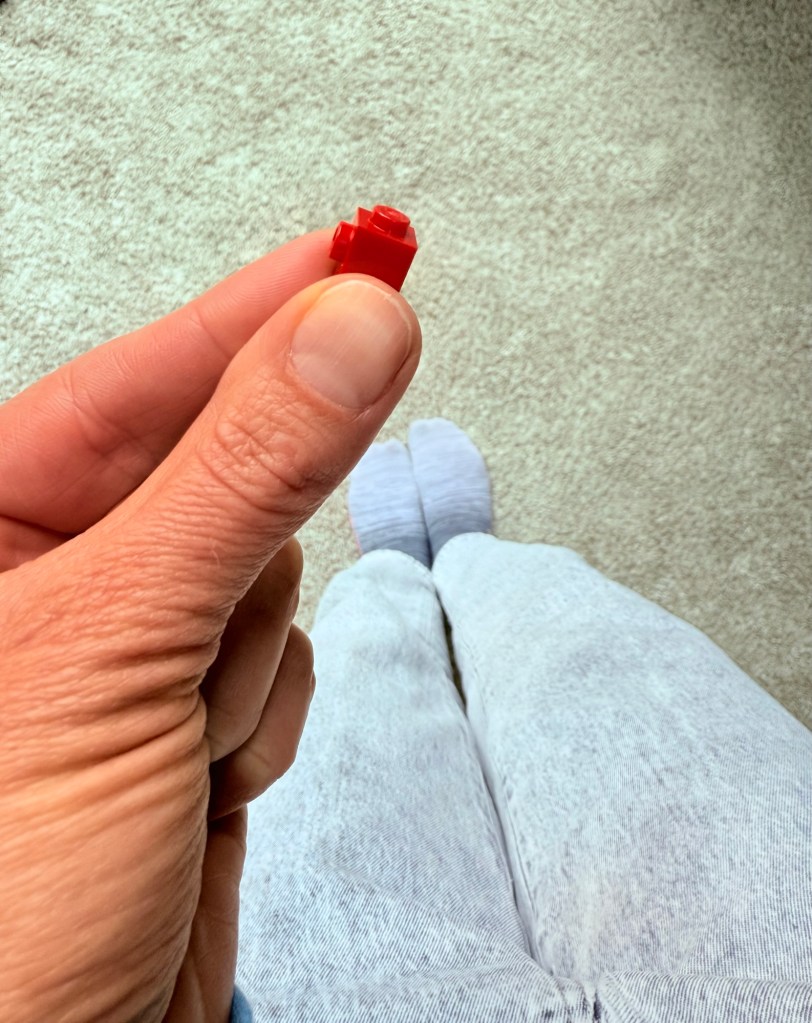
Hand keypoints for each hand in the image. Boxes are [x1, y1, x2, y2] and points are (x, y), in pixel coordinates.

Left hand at [0, 228, 420, 1021]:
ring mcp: (129, 647)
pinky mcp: (188, 714)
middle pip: (225, 479)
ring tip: (171, 746)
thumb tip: (351, 332)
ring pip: (267, 578)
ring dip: (244, 664)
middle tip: (195, 630)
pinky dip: (262, 718)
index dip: (261, 311)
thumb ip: (244, 473)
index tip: (366, 253)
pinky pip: (282, 658)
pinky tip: (200, 776)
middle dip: (238, 558)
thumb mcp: (111, 646)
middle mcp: (49, 574)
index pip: (144, 374)